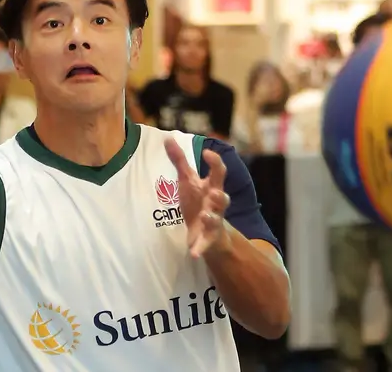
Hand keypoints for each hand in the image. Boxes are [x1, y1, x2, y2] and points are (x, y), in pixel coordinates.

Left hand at [164, 139, 231, 258]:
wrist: (204, 230)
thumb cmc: (197, 200)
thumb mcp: (187, 180)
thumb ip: (179, 160)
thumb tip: (167, 138)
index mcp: (211, 187)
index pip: (219, 172)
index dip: (215, 162)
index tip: (207, 152)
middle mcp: (216, 203)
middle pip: (224, 197)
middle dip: (221, 195)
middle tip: (214, 191)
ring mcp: (213, 221)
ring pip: (216, 219)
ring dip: (211, 218)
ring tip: (205, 216)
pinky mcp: (207, 239)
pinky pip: (205, 245)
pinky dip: (200, 249)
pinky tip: (193, 253)